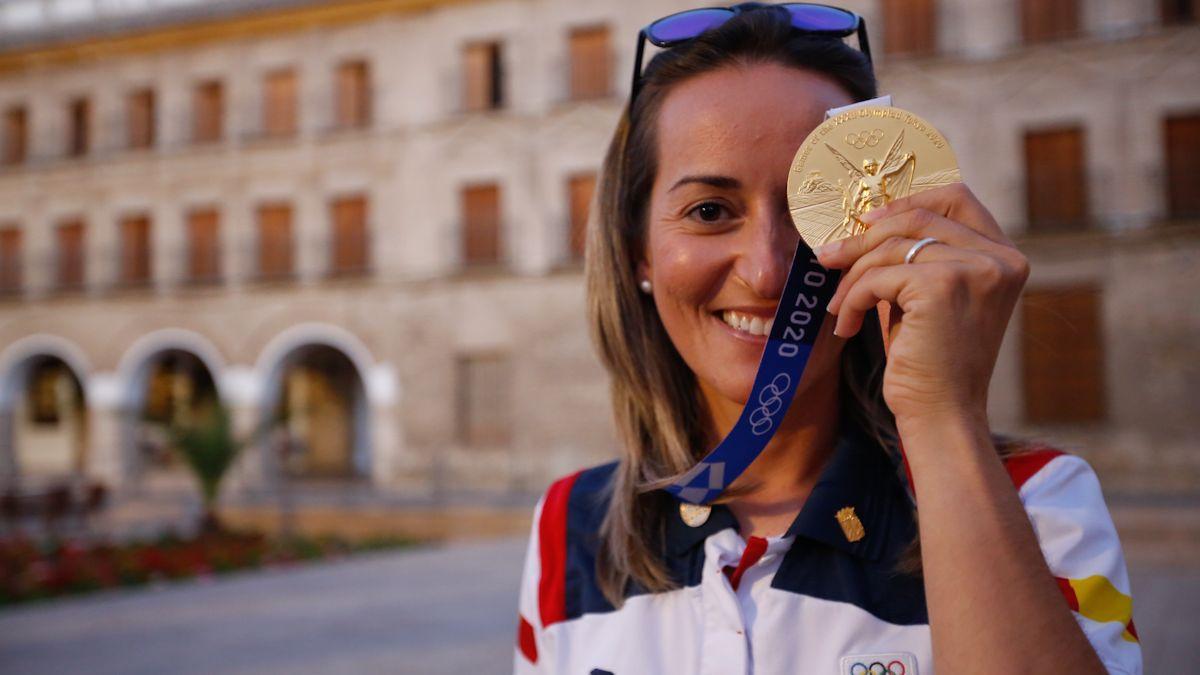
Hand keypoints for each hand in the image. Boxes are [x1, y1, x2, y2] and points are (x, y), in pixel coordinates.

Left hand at [812, 183, 1028, 427]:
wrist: (941, 415)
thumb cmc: (930, 361)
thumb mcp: (932, 298)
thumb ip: (922, 256)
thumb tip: (868, 217)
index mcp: (1005, 257)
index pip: (957, 196)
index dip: (908, 200)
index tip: (867, 220)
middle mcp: (1000, 259)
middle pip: (917, 217)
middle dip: (865, 237)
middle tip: (829, 256)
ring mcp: (976, 270)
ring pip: (891, 247)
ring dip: (853, 276)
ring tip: (839, 306)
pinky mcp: (943, 287)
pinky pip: (877, 277)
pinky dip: (853, 299)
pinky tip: (847, 326)